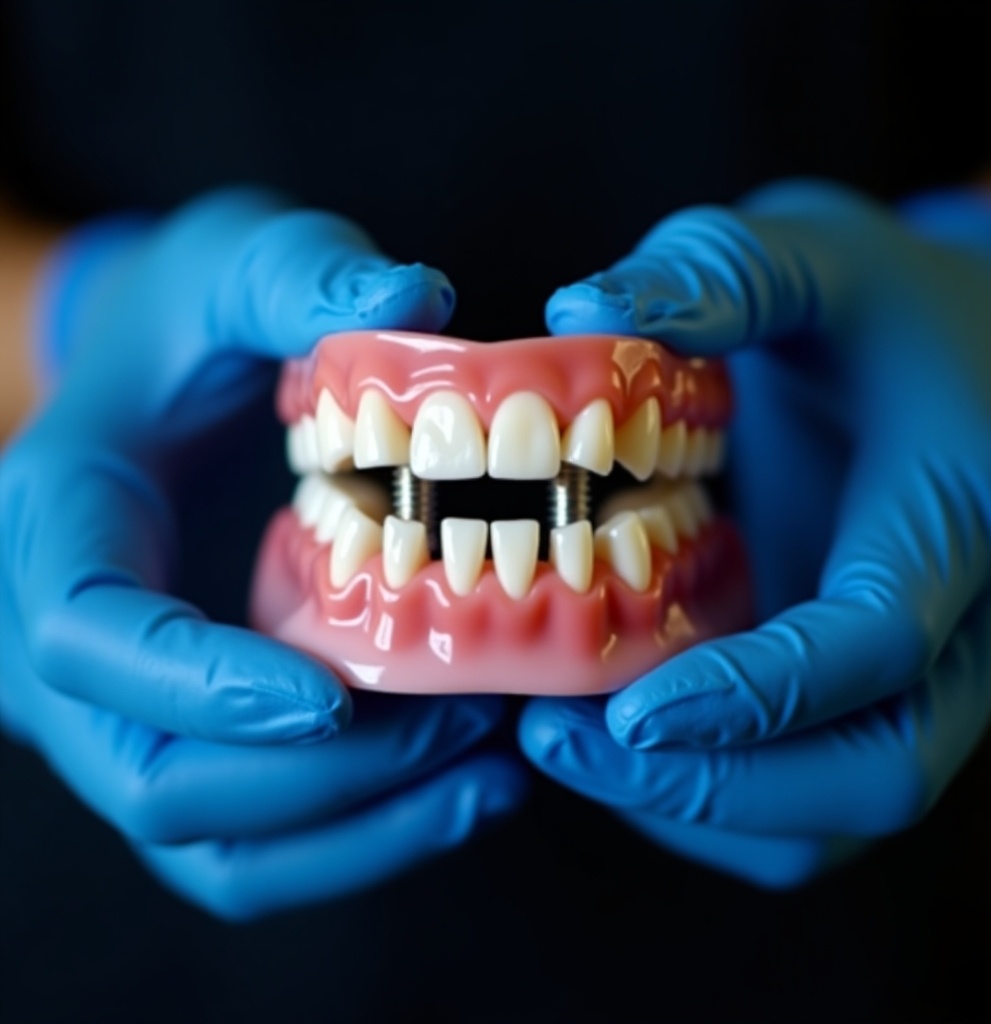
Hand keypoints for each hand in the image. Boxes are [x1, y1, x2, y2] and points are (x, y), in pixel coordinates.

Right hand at [0, 188, 525, 917]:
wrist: (167, 370)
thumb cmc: (194, 314)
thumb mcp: (237, 263)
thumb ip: (305, 274)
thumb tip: (420, 296)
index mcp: (59, 522)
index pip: (90, 637)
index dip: (200, 685)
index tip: (333, 698)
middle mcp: (66, 643)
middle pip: (156, 779)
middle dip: (318, 775)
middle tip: (466, 719)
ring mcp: (127, 706)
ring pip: (211, 844)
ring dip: (355, 829)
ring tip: (491, 774)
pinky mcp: (194, 732)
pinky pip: (257, 843)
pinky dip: (356, 840)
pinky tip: (466, 791)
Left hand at [519, 181, 990, 885]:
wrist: (977, 346)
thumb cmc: (889, 301)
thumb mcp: (815, 255)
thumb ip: (718, 277)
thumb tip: (577, 308)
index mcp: (959, 509)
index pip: (878, 645)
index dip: (756, 699)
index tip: (623, 713)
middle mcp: (972, 613)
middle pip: (881, 771)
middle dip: (716, 785)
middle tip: (555, 739)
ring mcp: (937, 663)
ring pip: (851, 805)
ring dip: (706, 805)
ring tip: (566, 743)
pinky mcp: (891, 684)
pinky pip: (826, 794)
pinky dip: (726, 798)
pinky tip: (628, 739)